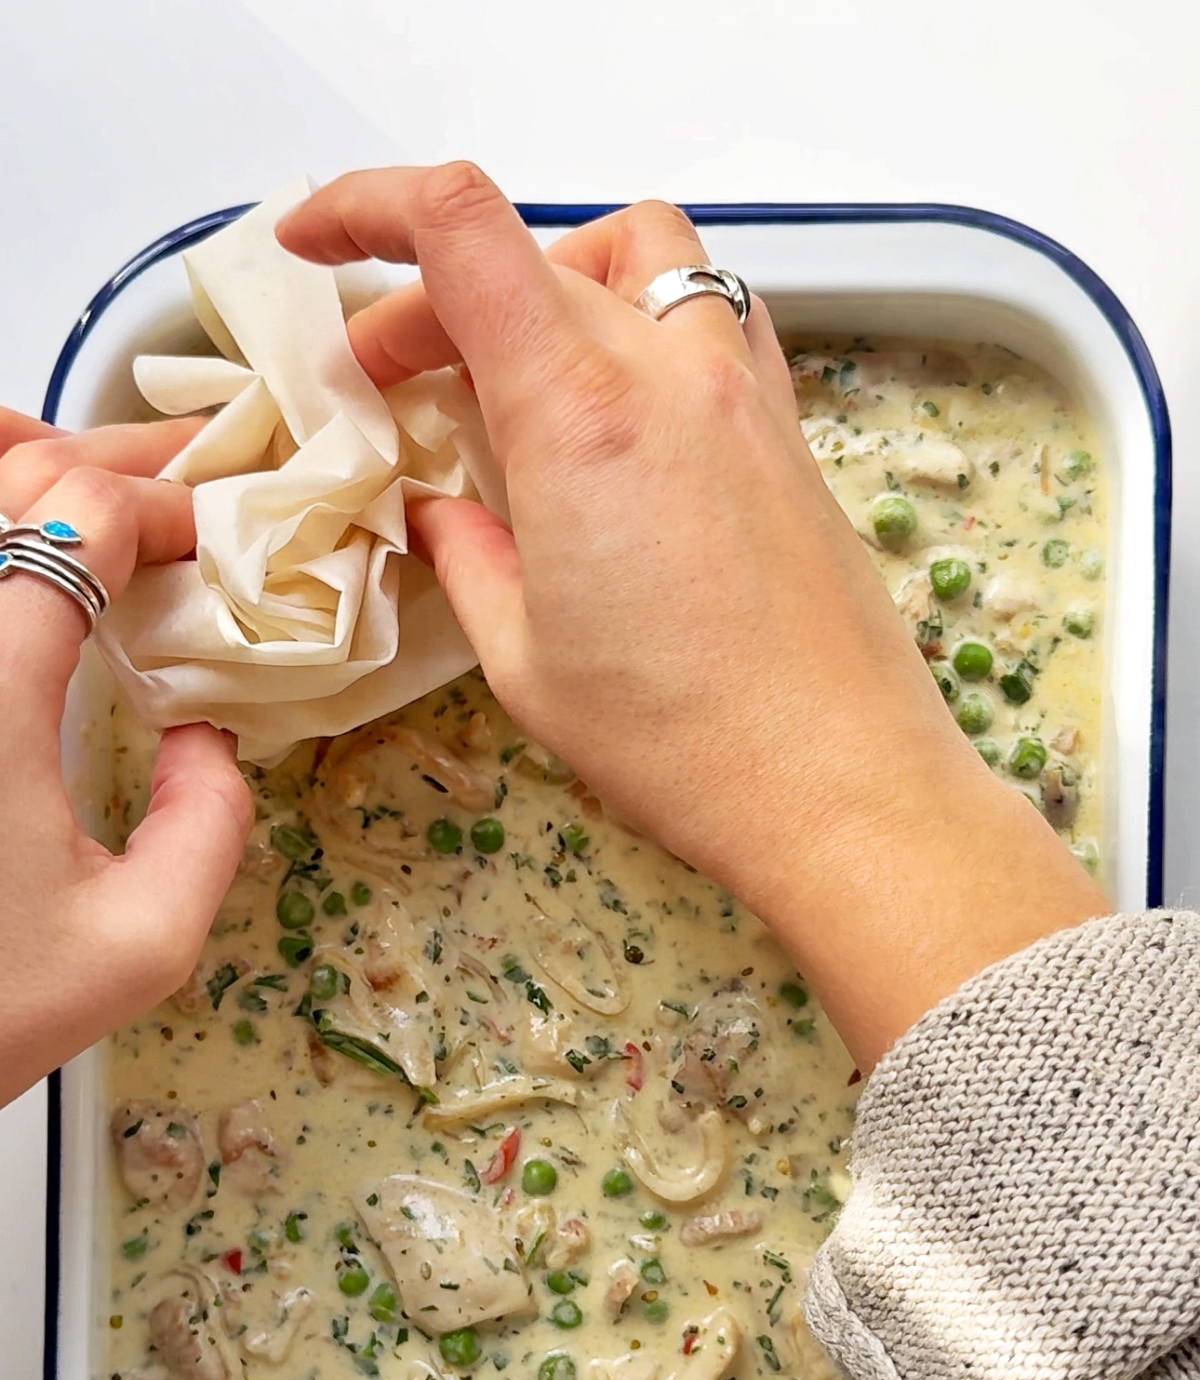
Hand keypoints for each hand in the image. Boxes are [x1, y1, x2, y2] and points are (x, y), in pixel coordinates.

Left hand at [0, 410, 251, 1106]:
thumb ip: (211, 825)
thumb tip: (205, 735)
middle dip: (101, 458)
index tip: (209, 541)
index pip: (78, 526)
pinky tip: (7, 524)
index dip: (158, 510)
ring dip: (18, 466)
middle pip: (5, 483)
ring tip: (79, 474)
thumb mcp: (140, 944)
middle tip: (176, 471)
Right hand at [278, 165, 1107, 1070]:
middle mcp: (669, 372)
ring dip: (553, 278)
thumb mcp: (525, 661)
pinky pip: (710, 313)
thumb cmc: (683, 744)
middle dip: (433, 299)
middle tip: (392, 384)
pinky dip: (641, 319)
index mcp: (579, 415)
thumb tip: (434, 511)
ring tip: (514, 367)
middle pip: (528, 254)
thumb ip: (462, 556)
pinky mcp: (787, 430)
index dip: (364, 203)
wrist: (842, 787)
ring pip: (637, 254)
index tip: (310, 239)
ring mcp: (743, 391)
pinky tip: (617, 405)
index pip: (459, 228)